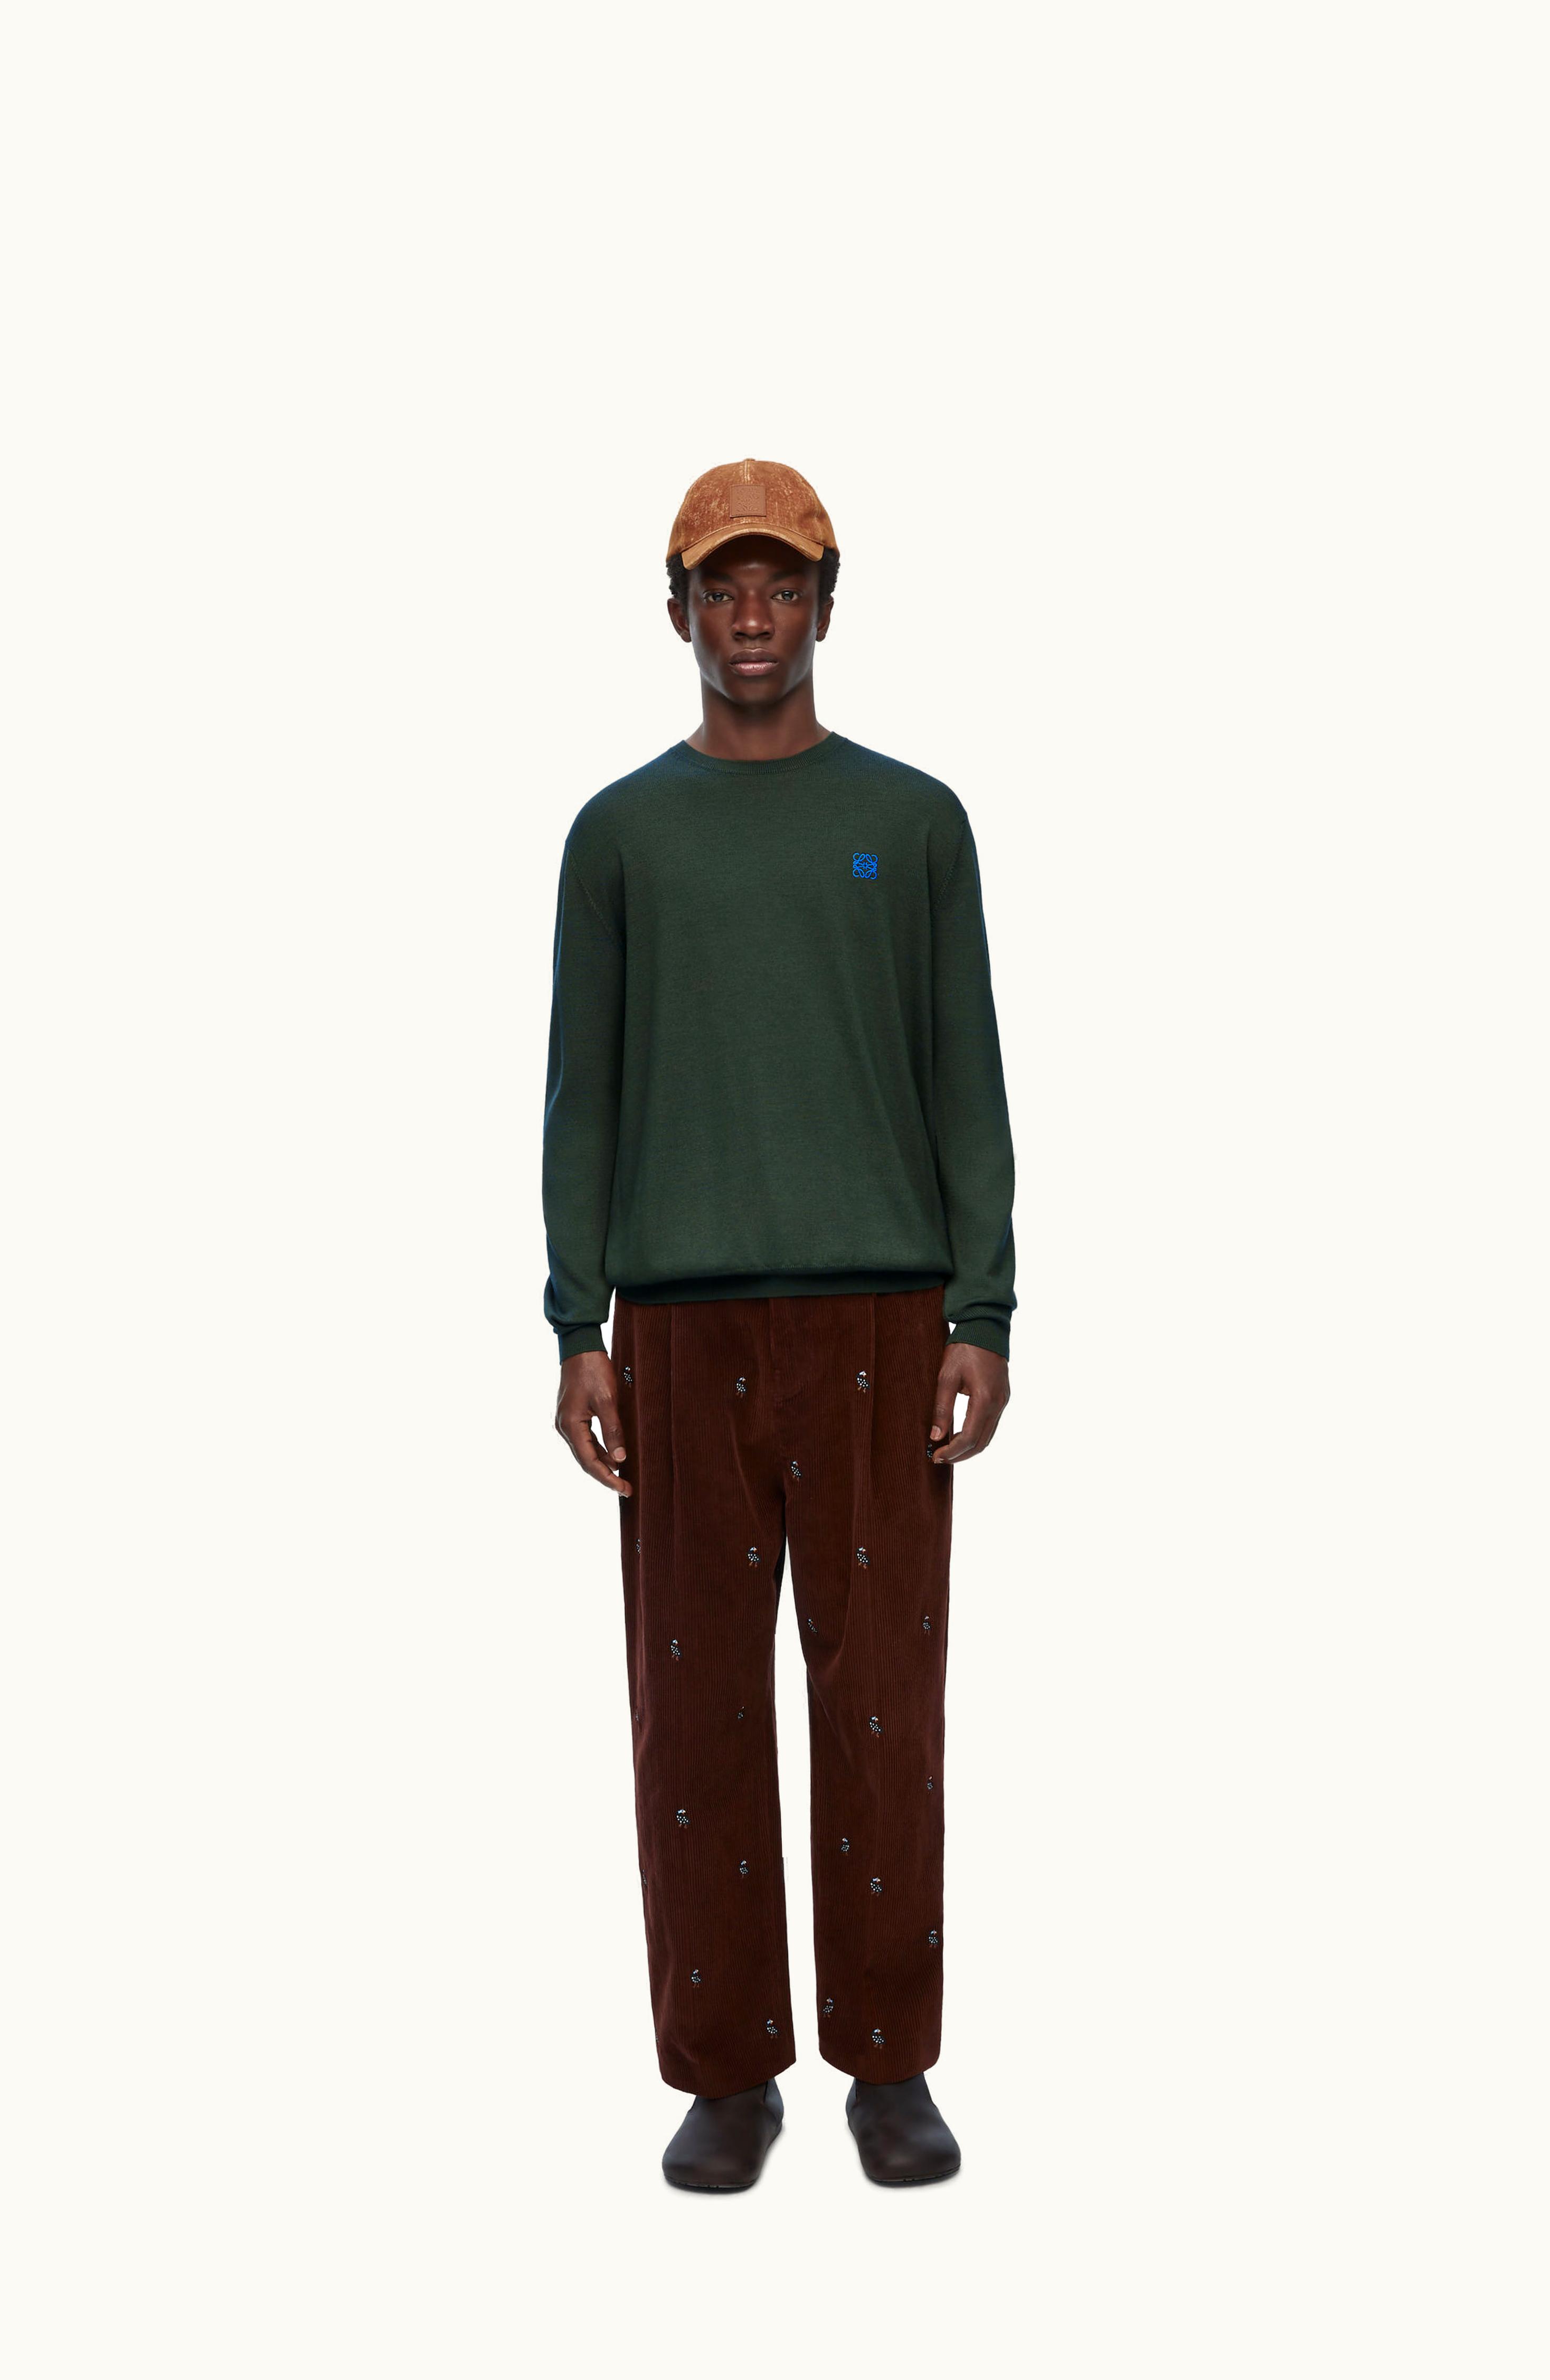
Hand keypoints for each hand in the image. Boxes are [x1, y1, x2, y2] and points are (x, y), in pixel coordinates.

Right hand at [555, 1350, 631, 1495]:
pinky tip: (613, 1455)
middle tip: (626, 1489)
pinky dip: (600, 1450)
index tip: (624, 1489)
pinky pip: (586, 1440)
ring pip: (586, 1451)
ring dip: (603, 1463)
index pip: (590, 1462)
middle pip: (586, 1460)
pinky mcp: (572, 1416)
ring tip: (623, 1476)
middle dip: (606, 1475)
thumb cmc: (593, 1371)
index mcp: (570, 1426)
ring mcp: (566, 1422)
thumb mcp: (607, 1400)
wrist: (580, 1347)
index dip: (607, 1478)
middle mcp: (564, 1427)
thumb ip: (613, 1430)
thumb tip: (620, 1459)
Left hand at [929, 1341, 1009, 1463]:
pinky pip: (991, 1424)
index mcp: (984, 1400)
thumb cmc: (964, 1349)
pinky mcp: (1003, 1397)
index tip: (935, 1456)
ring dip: (969, 1447)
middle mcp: (998, 1404)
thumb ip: (941, 1408)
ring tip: (948, 1450)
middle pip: (981, 1442)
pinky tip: (961, 1435)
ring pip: (988, 1436)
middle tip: (939, 1458)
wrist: (985, 1328)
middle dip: (960, 1455)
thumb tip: (935, 1436)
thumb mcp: (946, 1377)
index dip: (952, 1452)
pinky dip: (977, 1435)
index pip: (969, 1438)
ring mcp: (1003, 1401)